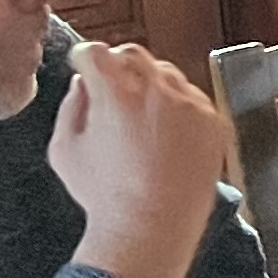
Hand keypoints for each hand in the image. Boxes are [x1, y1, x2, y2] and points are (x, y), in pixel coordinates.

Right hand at [50, 41, 230, 277]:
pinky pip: (193, 98)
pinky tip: (166, 132)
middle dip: (118, 64)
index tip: (84, 64)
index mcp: (115, 94)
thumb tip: (83, 82)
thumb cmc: (104, 194)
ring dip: (150, 84)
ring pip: (167, 74)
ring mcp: (190, 104)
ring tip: (140, 116)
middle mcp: (156, 91)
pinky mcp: (213, 120)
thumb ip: (71, 107)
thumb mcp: (64, 150)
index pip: (97, 52)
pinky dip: (178, 106)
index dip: (86, 57)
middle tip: (111, 85)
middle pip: (134, 54)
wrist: (153, 225)